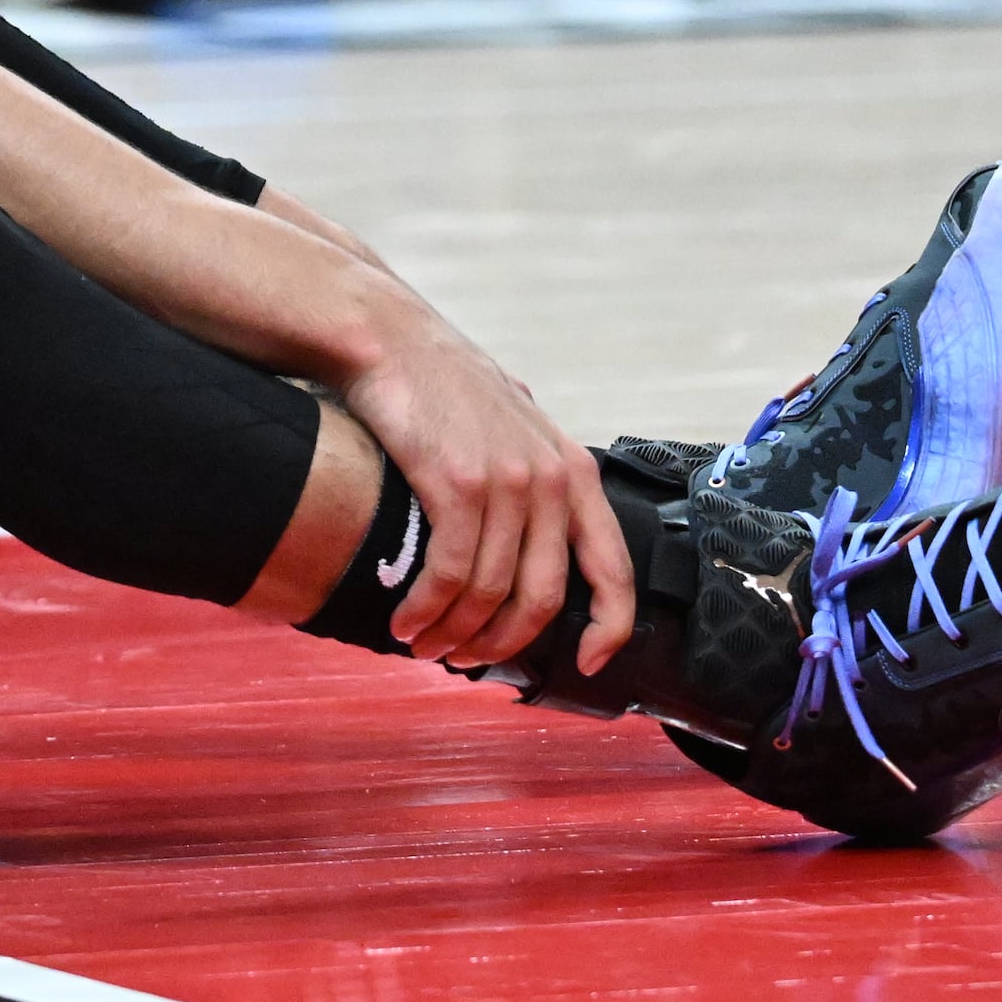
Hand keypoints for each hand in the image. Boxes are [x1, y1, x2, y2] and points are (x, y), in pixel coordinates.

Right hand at [337, 290, 633, 674]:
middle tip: (467, 660)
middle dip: (504, 644)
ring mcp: (508, 482)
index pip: (613, 568)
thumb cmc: (440, 381)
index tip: (585, 663)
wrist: (387, 338)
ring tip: (424, 644)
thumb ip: (533, 472)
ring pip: (492, 594)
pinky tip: (405, 622)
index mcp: (572, 471)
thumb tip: (535, 523)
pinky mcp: (459, 484)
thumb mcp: (512, 423)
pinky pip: (452, 575)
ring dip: (455, 633)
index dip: (609, 628)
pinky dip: (427, 610)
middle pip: (543, 598)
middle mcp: (550, 479)